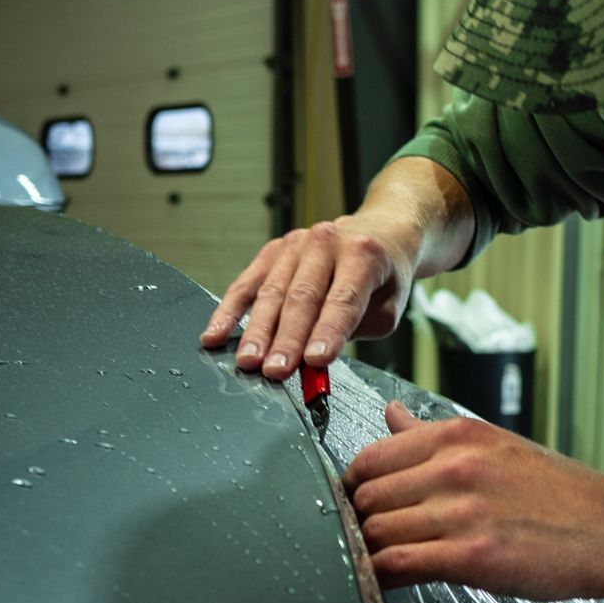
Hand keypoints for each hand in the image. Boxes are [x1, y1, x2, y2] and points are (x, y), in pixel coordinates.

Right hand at [199, 216, 415, 378]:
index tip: (315, 361)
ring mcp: (295, 244)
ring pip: (271, 292)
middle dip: (287, 339)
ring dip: (257, 332)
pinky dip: (229, 312)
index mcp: (362, 254)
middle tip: (275, 370)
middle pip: (302, 297)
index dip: (328, 332)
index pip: (343, 300)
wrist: (377, 231)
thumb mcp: (388, 306)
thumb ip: (355, 331)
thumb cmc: (383, 276)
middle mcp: (326, 242)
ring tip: (248, 362)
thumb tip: (314, 362)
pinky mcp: (272, 252)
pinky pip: (246, 284)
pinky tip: (216, 335)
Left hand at [342, 401, 603, 598]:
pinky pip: (398, 565)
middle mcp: (455, 467)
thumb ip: (432, 436)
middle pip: (366, 496)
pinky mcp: (472, 556)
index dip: (355, 488)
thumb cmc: (560, 495)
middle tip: (364, 544)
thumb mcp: (496, 446)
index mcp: (457, 435)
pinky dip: (381, 578)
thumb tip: (389, 415)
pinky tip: (387, 585)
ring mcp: (463, 511)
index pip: (370, 457)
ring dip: (367, 554)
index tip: (359, 509)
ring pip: (376, 532)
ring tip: (374, 568)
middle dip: (357, 524)